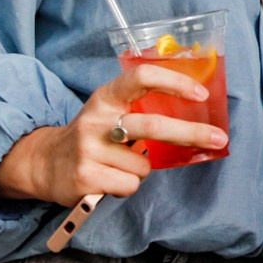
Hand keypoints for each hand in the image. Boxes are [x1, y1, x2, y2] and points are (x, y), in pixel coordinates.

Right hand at [0, 63, 224, 207]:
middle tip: (218, 138)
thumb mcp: (109, 111)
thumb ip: (140, 107)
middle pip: (153, 125)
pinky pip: (130, 185)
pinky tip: (109, 180)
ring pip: (144, 166)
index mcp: (106, 97)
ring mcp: (88, 149)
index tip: (200, 93)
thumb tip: (194, 111)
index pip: (142, 76)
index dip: (174, 82)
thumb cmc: (92, 136)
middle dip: (191, 132)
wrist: (44, 164)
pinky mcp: (85, 177)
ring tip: (120, 165)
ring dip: (141, 170)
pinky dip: (127, 186)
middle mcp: (96, 120)